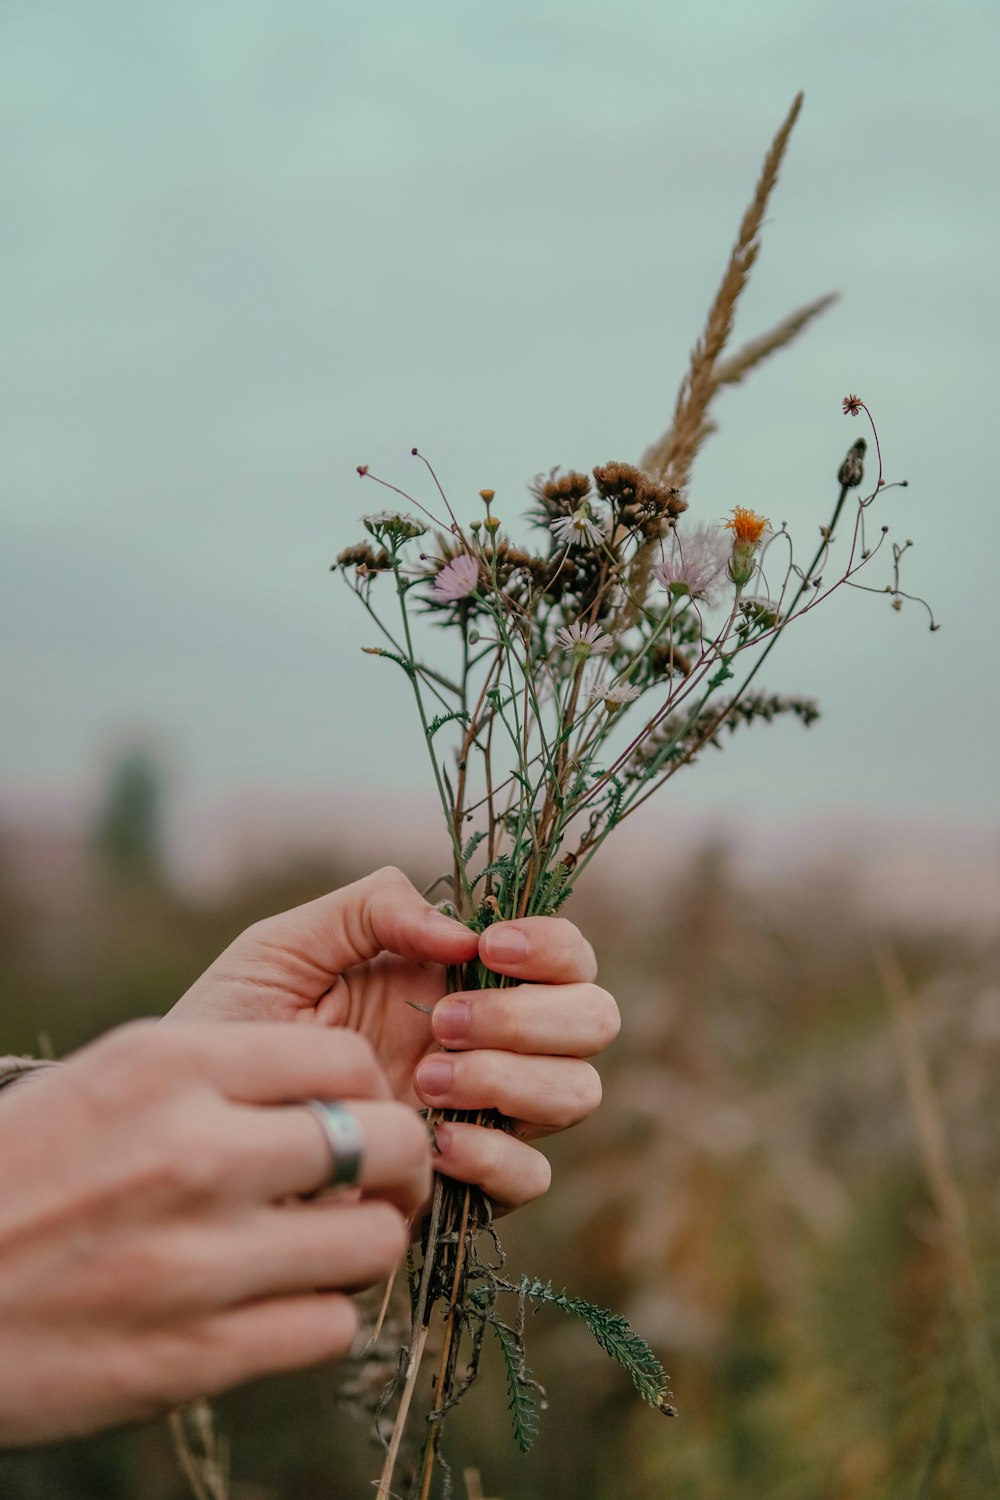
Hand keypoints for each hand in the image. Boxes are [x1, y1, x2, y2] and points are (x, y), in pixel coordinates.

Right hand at [0, 1020, 428, 1444]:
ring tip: (322, 1243)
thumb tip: (341, 1084)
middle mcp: (195, 1151)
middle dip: (395, 1162)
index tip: (352, 1114)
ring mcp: (199, 1259)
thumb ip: (222, 1074)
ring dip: (362, 1242)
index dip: (366, 1091)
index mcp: (170, 1065)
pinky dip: (317, 1315)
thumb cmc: (21, 1172)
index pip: (345, 1060)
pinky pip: (328, 1328)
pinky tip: (277, 1302)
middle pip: (385, 1142)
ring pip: (373, 1241)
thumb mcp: (108, 1080)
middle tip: (373, 1179)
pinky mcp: (193, 1357)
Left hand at [169, 867, 619, 1211]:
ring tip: (427, 1079)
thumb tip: (462, 932)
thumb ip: (371, 908)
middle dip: (532, 1016)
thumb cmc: (232, 1025)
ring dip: (515, 1079)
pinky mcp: (459, 1181)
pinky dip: (496, 1154)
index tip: (488, 947)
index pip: (564, 954)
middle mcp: (487, 1039)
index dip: (551, 946)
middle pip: (595, 1020)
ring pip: (577, 1093)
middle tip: (441, 1022)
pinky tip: (431, 1140)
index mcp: (458, 973)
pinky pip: (532, 1175)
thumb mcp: (287, 945)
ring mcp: (480, 1110)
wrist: (187, 1129)